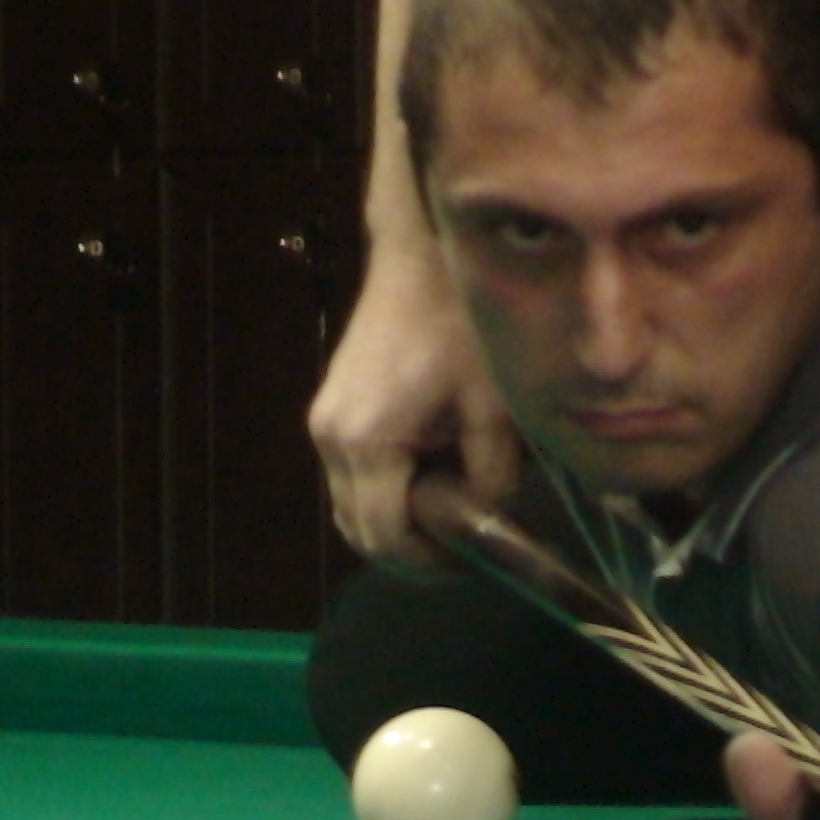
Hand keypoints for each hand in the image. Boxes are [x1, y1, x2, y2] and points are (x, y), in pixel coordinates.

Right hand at [307, 246, 521, 562]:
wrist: (422, 257)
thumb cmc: (462, 325)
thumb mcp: (495, 408)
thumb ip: (492, 477)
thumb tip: (491, 519)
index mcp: (367, 443)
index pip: (385, 538)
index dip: (429, 563)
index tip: (473, 561)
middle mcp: (330, 439)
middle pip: (359, 529)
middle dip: (412, 548)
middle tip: (467, 545)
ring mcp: (324, 422)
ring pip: (352, 503)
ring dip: (399, 517)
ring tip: (456, 506)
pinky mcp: (333, 407)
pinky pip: (355, 472)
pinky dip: (389, 486)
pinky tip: (437, 468)